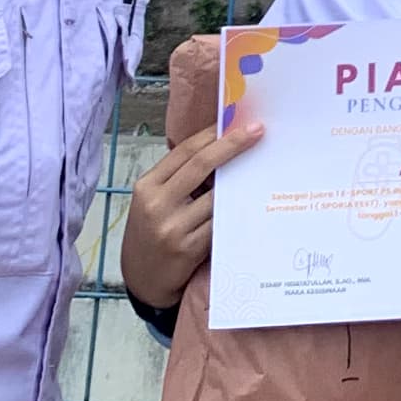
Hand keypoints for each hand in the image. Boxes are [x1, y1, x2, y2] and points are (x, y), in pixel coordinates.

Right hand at [121, 116, 263, 311]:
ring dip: (239, 180)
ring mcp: (172, 228)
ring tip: (258, 166)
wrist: (142, 280)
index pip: (184, 151)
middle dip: (231, 144)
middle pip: (200, 165)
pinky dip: (234, 211)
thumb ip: (179, 178)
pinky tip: (247, 202)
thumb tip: (221, 147)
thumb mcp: (153, 201)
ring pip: (215, 196)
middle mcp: (157, 204)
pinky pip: (219, 223)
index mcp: (147, 186)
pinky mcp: (188, 248)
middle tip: (256, 130)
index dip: (212, 134)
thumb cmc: (151, 233)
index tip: (237, 121)